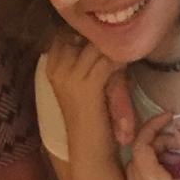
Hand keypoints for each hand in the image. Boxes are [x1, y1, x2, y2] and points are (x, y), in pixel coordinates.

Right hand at [43, 36, 119, 157]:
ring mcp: (70, 76)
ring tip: (124, 54)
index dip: (85, 30)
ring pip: (97, 45)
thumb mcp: (81, 82)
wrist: (89, 149)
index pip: (64, 33)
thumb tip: (99, 37)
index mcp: (52, 67)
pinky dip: (121, 60)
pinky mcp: (89, 85)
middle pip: (81, 35)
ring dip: (114, 48)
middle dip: (101, 37)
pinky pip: (109, 60)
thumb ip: (83, 60)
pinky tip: (127, 65)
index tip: (101, 33)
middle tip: (117, 43)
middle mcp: (57, 69)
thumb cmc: (90, 115)